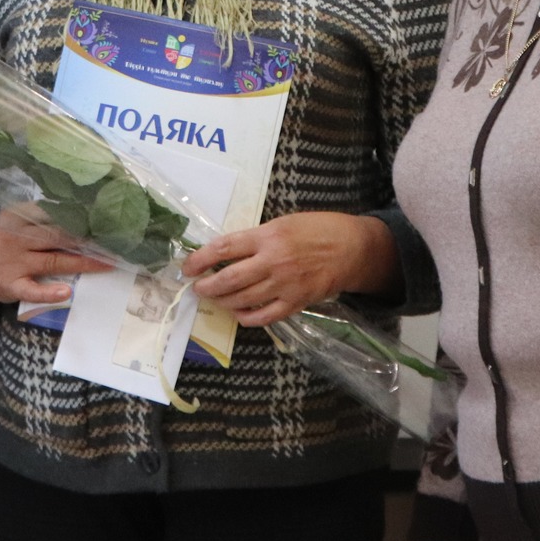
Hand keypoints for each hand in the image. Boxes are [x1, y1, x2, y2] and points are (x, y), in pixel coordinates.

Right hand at [0, 207, 112, 309]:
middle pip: (56, 236)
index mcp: (17, 215)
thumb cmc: (4, 241)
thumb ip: (42, 218)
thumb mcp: (16, 223)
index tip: (103, 218)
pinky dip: (49, 292)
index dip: (79, 216)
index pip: (52, 213)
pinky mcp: (10, 285)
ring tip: (106, 262)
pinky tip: (66, 291)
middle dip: (87, 238)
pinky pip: (32, 290)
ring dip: (82, 262)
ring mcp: (12, 262)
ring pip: (53, 261)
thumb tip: (86, 214)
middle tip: (114, 240)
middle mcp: (14, 237)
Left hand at [181, 212, 396, 327]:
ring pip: (242, 299)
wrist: (352, 248)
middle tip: (197, 287)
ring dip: (222, 301)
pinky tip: (238, 313)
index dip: (200, 259)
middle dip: (207, 286)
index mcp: (267, 236)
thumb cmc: (317, 229)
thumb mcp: (283, 223)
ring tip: (214, 298)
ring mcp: (284, 284)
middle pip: (228, 278)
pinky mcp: (296, 302)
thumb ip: (256, 238)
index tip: (187, 267)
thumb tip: (226, 252)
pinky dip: (246, 317)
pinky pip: (264, 316)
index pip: (224, 248)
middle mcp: (273, 261)